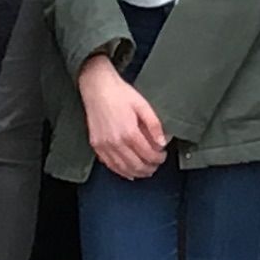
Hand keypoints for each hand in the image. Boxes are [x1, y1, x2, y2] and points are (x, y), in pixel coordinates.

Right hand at [77, 53, 168, 179]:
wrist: (97, 87)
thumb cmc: (119, 94)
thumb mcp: (143, 105)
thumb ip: (154, 125)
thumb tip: (162, 142)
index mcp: (129, 132)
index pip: (148, 154)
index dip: (159, 158)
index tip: (163, 155)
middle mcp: (116, 142)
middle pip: (136, 165)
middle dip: (149, 168)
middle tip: (156, 165)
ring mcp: (104, 145)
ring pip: (123, 168)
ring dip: (137, 172)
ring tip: (145, 171)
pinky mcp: (96, 145)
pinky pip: (110, 165)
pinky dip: (121, 171)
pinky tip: (128, 172)